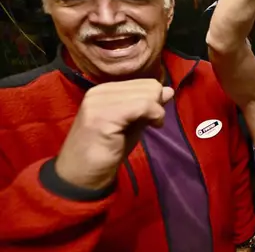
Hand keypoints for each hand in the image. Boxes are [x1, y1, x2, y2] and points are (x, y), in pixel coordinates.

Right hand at [55, 80, 173, 189]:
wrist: (81, 175)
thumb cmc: (107, 151)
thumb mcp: (132, 122)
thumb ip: (148, 105)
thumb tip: (169, 90)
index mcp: (104, 90)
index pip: (144, 82)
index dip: (155, 99)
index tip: (153, 117)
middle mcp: (99, 91)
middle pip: (148, 86)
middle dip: (157, 104)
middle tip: (151, 123)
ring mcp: (100, 102)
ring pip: (148, 95)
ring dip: (156, 112)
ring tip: (149, 127)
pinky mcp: (104, 116)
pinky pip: (143, 106)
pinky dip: (155, 116)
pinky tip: (152, 128)